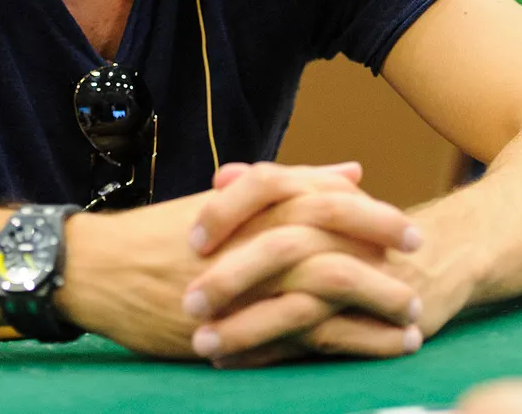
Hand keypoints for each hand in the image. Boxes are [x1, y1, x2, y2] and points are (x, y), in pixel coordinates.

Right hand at [58, 163, 394, 360]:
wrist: (99, 268)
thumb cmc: (161, 233)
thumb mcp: (226, 201)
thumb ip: (292, 184)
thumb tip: (352, 171)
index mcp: (255, 205)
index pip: (328, 203)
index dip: (376, 218)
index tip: (411, 231)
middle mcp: (255, 238)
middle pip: (337, 242)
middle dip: (385, 261)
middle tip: (422, 273)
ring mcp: (247, 283)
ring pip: (327, 289)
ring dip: (375, 306)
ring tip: (413, 321)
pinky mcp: (236, 324)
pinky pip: (302, 336)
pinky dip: (345, 343)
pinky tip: (374, 351)